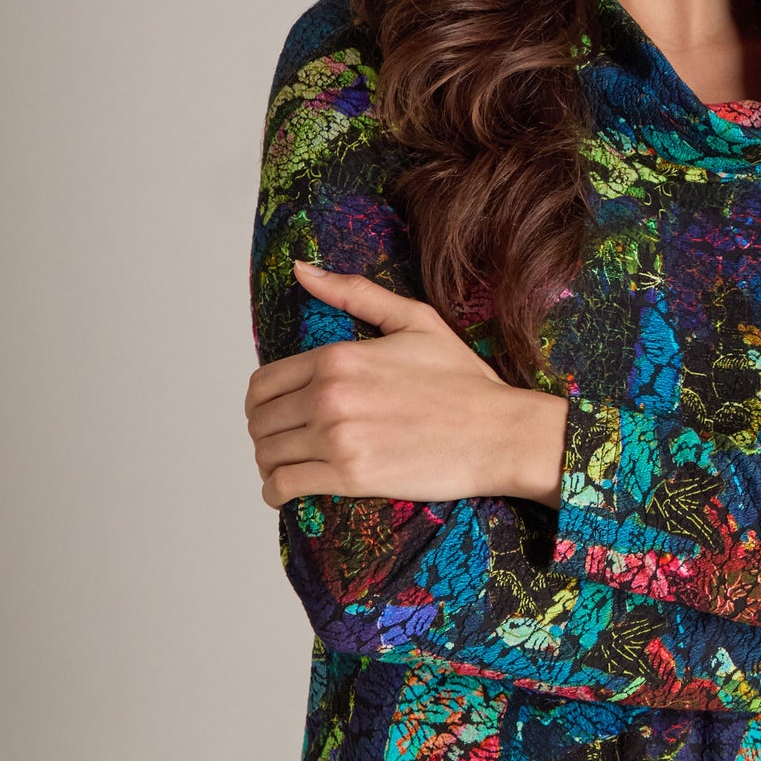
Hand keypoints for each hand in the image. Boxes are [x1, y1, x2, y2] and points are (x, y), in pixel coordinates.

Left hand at [245, 261, 569, 507]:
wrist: (499, 433)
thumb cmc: (464, 381)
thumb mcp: (413, 320)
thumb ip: (353, 292)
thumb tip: (301, 269)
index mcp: (337, 357)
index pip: (263, 384)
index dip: (260, 403)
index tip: (272, 413)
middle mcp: (330, 396)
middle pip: (260, 421)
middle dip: (263, 433)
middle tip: (278, 443)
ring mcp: (338, 438)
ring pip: (268, 454)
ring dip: (267, 464)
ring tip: (280, 468)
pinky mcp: (351, 476)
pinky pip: (286, 486)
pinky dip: (274, 491)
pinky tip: (281, 492)